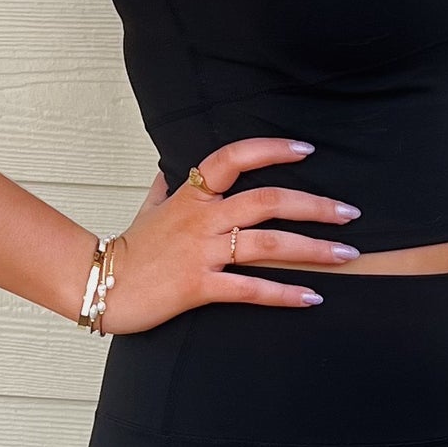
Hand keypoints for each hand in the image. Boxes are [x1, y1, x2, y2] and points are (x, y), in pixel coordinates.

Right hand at [98, 137, 361, 331]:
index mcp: (191, 196)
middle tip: (349, 212)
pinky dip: (284, 293)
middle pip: (267, 200)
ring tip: (346, 255)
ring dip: (313, 249)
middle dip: (314, 205)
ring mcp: (202, 252)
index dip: (271, 149)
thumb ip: (164, 189)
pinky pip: (250, 289)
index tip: (307, 150)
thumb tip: (168, 171)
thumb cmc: (127, 249)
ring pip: (268, 243)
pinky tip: (312, 297)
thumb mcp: (146, 210)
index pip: (233, 158)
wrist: (98, 285)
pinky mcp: (199, 287)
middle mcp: (202, 219)